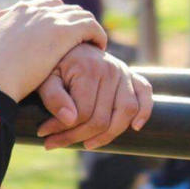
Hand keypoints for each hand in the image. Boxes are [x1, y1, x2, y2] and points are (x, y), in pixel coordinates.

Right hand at [0, 0, 106, 102]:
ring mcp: (48, 18)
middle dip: (73, 22)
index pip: (43, 6)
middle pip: (63, 7)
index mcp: (15, 12)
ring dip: (88, 28)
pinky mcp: (63, 31)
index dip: (55, 19)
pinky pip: (91, 26)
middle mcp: (33, 10)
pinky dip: (97, 36)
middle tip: (80, 40)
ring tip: (92, 46)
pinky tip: (98, 49)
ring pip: (80, 14)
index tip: (60, 34)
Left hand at [33, 43, 152, 148]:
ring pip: (125, 113)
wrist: (70, 44)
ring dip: (107, 135)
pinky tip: (134, 127)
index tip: (44, 134)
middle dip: (77, 137)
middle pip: (101, 118)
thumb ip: (53, 97)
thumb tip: (70, 119)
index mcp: (89, 68)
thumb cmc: (54, 64)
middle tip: (54, 143)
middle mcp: (111, 70)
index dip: (62, 129)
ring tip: (86, 144)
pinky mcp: (132, 76)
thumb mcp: (45, 78)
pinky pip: (145, 94)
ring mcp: (124, 72)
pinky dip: (144, 112)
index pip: (82, 113)